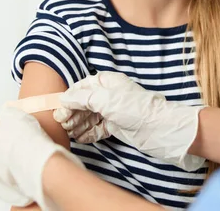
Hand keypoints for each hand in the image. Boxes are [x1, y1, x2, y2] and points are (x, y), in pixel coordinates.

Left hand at [0, 107, 83, 209]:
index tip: (14, 127)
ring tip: (25, 154)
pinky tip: (25, 166)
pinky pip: (7, 178)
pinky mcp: (2, 191)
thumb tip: (4, 116)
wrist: (39, 165)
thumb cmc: (26, 142)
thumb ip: (4, 114)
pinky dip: (13, 173)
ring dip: (8, 160)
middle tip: (20, 141)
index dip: (3, 126)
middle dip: (2, 144)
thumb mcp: (13, 114)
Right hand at [56, 71, 205, 170]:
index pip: (82, 87)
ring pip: (90, 116)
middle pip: (84, 103)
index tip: (59, 109)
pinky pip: (98, 128)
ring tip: (70, 132)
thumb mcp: (106, 99)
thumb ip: (83, 98)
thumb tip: (64, 98)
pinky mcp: (117, 125)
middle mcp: (110, 95)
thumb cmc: (136, 109)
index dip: (70, 98)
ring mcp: (113, 111)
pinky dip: (89, 132)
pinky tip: (80, 138)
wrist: (159, 129)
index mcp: (107, 82)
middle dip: (73, 113)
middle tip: (63, 124)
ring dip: (79, 124)